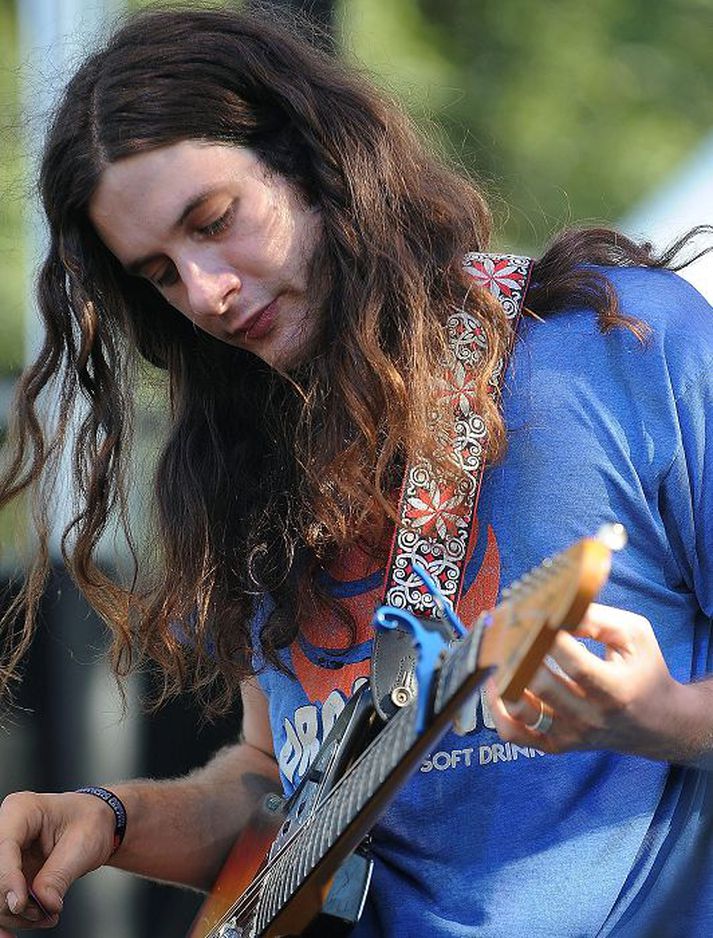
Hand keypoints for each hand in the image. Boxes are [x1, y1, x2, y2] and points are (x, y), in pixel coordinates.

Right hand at [0, 790, 116, 933]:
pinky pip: (2, 901)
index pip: (3, 846)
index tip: (21, 904)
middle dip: (12, 902)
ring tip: (48, 916)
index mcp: (20, 810)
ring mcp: (4, 856)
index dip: (7, 878)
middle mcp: (5, 831)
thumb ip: (59, 875)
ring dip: (15, 915)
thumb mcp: (82, 845)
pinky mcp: (7, 876)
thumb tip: (43, 904)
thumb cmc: (91, 822)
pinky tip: (31, 924)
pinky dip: (12, 919)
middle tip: (42, 913)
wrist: (96, 825)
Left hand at [485, 602, 697, 762]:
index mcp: (614, 690)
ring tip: (497, 653)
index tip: (533, 614)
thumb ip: (594, 618)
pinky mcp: (556, 744)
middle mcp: (591, 717)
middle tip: (505, 628)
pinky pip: (515, 734)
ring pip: (522, 710)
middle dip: (518, 653)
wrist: (657, 724)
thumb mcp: (634, 635)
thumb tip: (553, 607)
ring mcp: (570, 734)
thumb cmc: (644, 670)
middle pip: (542, 685)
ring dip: (502, 678)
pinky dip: (497, 710)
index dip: (550, 638)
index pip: (574, 664)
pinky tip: (495, 683)